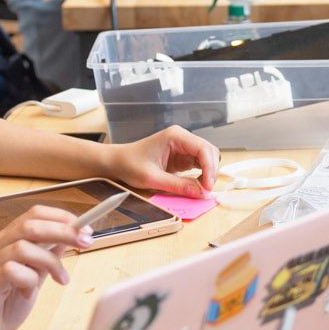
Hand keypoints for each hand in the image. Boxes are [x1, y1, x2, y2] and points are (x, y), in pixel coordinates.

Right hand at [0, 205, 84, 329]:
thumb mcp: (31, 279)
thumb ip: (44, 259)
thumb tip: (67, 239)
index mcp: (7, 242)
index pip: (34, 215)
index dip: (62, 217)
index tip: (86, 228)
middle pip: (30, 225)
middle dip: (63, 231)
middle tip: (86, 242)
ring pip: (21, 246)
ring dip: (49, 261)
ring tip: (61, 279)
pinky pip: (9, 271)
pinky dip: (28, 279)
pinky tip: (30, 293)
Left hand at [103, 125, 219, 195]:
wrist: (117, 162)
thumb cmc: (130, 164)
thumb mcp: (153, 178)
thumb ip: (178, 185)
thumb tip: (200, 193)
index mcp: (175, 136)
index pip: (203, 148)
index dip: (210, 168)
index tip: (207, 186)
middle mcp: (182, 138)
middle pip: (209, 151)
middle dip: (211, 170)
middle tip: (206, 190)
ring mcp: (183, 146)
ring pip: (207, 157)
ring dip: (209, 172)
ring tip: (202, 188)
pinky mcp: (182, 156)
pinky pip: (199, 164)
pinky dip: (202, 174)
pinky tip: (198, 185)